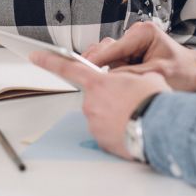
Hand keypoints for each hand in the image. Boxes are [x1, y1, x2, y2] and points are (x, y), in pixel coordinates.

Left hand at [30, 51, 169, 160]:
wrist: (160, 128)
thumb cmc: (152, 101)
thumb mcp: (143, 76)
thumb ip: (124, 76)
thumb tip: (122, 81)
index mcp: (99, 83)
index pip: (68, 68)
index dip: (49, 60)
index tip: (35, 55)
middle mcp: (91, 102)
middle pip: (93, 95)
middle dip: (107, 97)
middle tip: (127, 100)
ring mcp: (94, 122)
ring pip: (99, 114)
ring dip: (112, 114)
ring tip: (132, 115)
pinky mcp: (100, 139)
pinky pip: (104, 130)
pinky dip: (114, 129)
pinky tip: (129, 127)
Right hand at [82, 22, 195, 91]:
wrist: (195, 74)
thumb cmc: (183, 71)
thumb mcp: (158, 73)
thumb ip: (133, 74)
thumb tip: (110, 80)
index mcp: (143, 32)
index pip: (115, 47)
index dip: (98, 59)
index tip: (83, 68)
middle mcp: (134, 35)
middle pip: (106, 48)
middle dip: (96, 63)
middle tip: (81, 77)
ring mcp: (130, 44)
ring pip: (106, 55)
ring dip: (100, 68)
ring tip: (92, 83)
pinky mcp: (128, 54)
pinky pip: (111, 62)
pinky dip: (106, 72)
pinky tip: (101, 82)